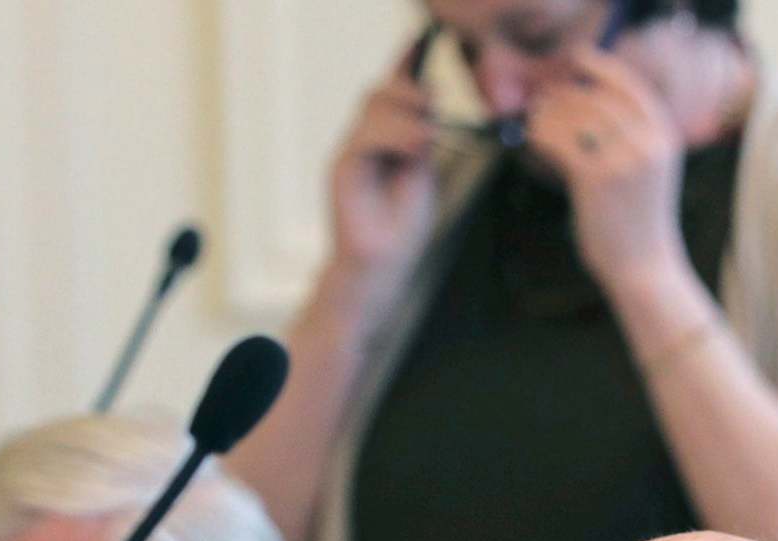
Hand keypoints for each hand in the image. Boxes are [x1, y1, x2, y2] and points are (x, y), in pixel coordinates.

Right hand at [326, 45, 439, 291]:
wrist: (383, 264)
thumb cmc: (402, 224)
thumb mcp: (423, 171)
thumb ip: (423, 135)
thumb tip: (430, 97)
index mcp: (387, 135)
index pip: (394, 90)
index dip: (406, 61)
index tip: (425, 38)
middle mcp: (365, 137)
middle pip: (381, 92)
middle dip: (410, 90)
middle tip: (435, 105)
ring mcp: (351, 150)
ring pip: (373, 108)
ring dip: (406, 116)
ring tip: (428, 137)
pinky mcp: (342, 167)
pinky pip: (364, 136)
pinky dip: (393, 135)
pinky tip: (416, 145)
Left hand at [525, 47, 688, 294]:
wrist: (646, 268)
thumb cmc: (642, 224)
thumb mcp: (651, 173)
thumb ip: (633, 139)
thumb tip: (588, 106)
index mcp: (665, 137)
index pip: (630, 87)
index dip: (602, 66)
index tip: (579, 58)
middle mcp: (647, 143)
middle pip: (597, 98)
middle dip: (565, 94)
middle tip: (544, 98)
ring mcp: (623, 159)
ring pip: (576, 116)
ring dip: (550, 112)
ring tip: (535, 118)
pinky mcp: (596, 179)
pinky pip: (561, 142)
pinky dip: (542, 135)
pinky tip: (533, 138)